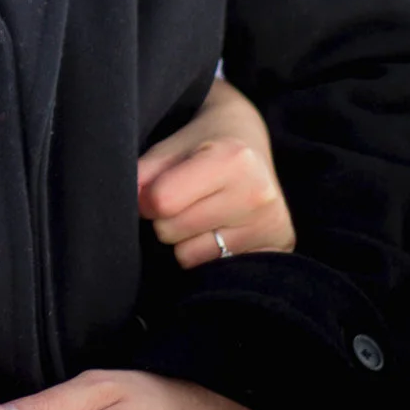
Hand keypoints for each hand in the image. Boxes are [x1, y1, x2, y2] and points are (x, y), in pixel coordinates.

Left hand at [136, 77, 293, 268]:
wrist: (251, 141)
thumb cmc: (203, 143)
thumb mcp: (169, 147)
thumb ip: (142, 174)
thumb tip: (130, 204)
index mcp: (231, 159)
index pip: (163, 202)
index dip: (147, 199)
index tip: (153, 190)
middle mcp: (257, 194)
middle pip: (173, 231)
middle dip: (165, 219)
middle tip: (183, 200)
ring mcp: (271, 224)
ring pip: (190, 255)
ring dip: (185, 239)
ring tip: (203, 212)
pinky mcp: (279, 246)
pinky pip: (216, 268)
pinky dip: (209, 253)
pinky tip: (221, 228)